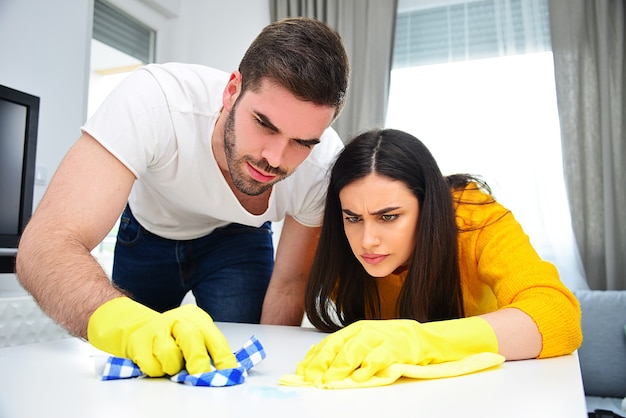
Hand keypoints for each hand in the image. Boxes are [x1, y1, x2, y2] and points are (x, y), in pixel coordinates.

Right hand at [88, 297, 237, 376]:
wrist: (139, 327)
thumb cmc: (174, 336)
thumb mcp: (196, 336)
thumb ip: (208, 350)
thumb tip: (224, 372)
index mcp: (197, 318)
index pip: (215, 339)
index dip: (224, 358)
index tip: (229, 374)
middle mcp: (177, 320)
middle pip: (191, 338)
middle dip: (198, 361)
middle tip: (201, 375)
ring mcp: (156, 330)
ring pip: (170, 354)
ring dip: (173, 366)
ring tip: (172, 364)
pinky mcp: (139, 343)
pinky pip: (152, 366)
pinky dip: (157, 370)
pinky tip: (156, 361)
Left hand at [296, 317, 497, 383]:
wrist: (431, 339)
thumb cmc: (398, 344)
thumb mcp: (372, 343)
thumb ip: (351, 352)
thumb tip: (325, 369)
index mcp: (358, 328)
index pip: (330, 341)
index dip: (315, 357)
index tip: (303, 371)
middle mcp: (368, 330)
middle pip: (338, 345)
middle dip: (321, 363)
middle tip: (311, 379)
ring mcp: (383, 337)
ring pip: (355, 350)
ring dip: (339, 367)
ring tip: (328, 381)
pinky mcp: (398, 347)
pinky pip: (378, 358)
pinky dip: (366, 368)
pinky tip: (357, 378)